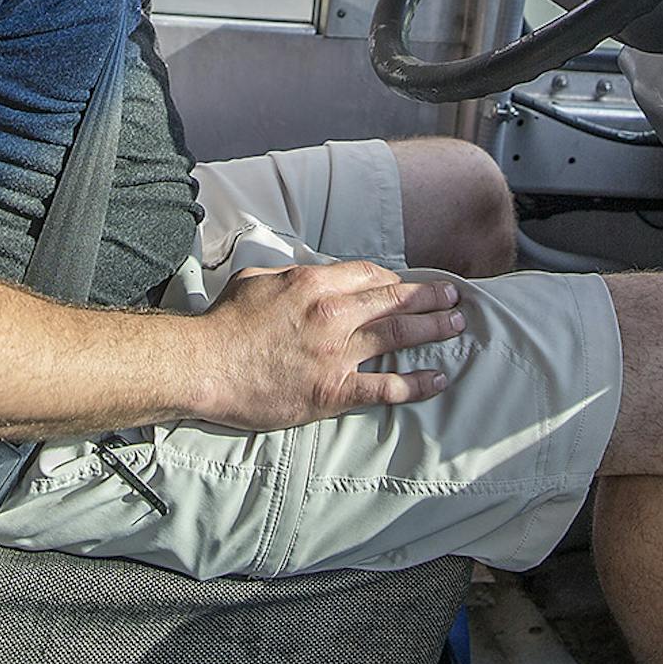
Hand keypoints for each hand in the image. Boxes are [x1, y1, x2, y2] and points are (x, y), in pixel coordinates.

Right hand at [192, 260, 464, 430]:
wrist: (205, 367)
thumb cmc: (225, 322)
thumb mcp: (256, 278)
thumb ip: (290, 273)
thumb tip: (309, 272)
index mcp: (315, 282)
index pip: (369, 274)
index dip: (392, 278)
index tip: (405, 284)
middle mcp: (334, 314)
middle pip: (395, 300)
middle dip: (429, 297)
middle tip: (454, 298)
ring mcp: (337, 353)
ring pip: (399, 337)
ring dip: (433, 329)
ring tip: (457, 326)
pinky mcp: (333, 391)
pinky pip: (386, 388)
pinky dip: (417, 384)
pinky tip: (439, 380)